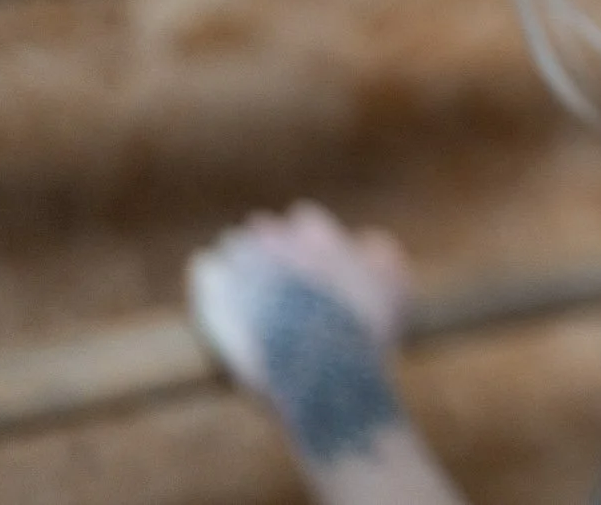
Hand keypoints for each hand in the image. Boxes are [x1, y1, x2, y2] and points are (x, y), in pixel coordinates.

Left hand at [189, 202, 410, 402]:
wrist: (323, 379)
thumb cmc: (363, 340)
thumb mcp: (393, 296)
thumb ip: (383, 260)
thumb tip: (368, 241)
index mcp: (319, 239)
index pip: (306, 221)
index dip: (306, 243)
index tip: (307, 263)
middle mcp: (281, 243)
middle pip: (266, 231)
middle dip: (268, 249)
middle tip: (273, 277)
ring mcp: (246, 265)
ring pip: (235, 245)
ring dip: (240, 262)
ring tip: (244, 286)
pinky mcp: (217, 290)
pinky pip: (207, 268)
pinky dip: (212, 279)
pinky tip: (217, 290)